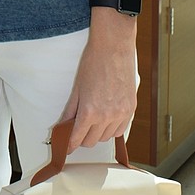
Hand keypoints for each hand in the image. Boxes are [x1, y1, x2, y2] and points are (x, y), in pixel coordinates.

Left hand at [60, 30, 136, 153]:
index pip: (78, 138)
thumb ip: (70, 111)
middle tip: (78, 128)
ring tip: (93, 120)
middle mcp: (107, 116)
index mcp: (89, 111)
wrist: (114, 47)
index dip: (71, 144)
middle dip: (83, 137)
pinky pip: (121, 130)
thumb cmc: (93, 63)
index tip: (68, 147)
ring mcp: (121, 114)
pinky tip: (107, 118)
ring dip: (98, 133)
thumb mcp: (76, 88)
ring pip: (107, 137)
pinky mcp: (131, 109)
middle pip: (92, 141)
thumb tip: (63, 126)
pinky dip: (112, 128)